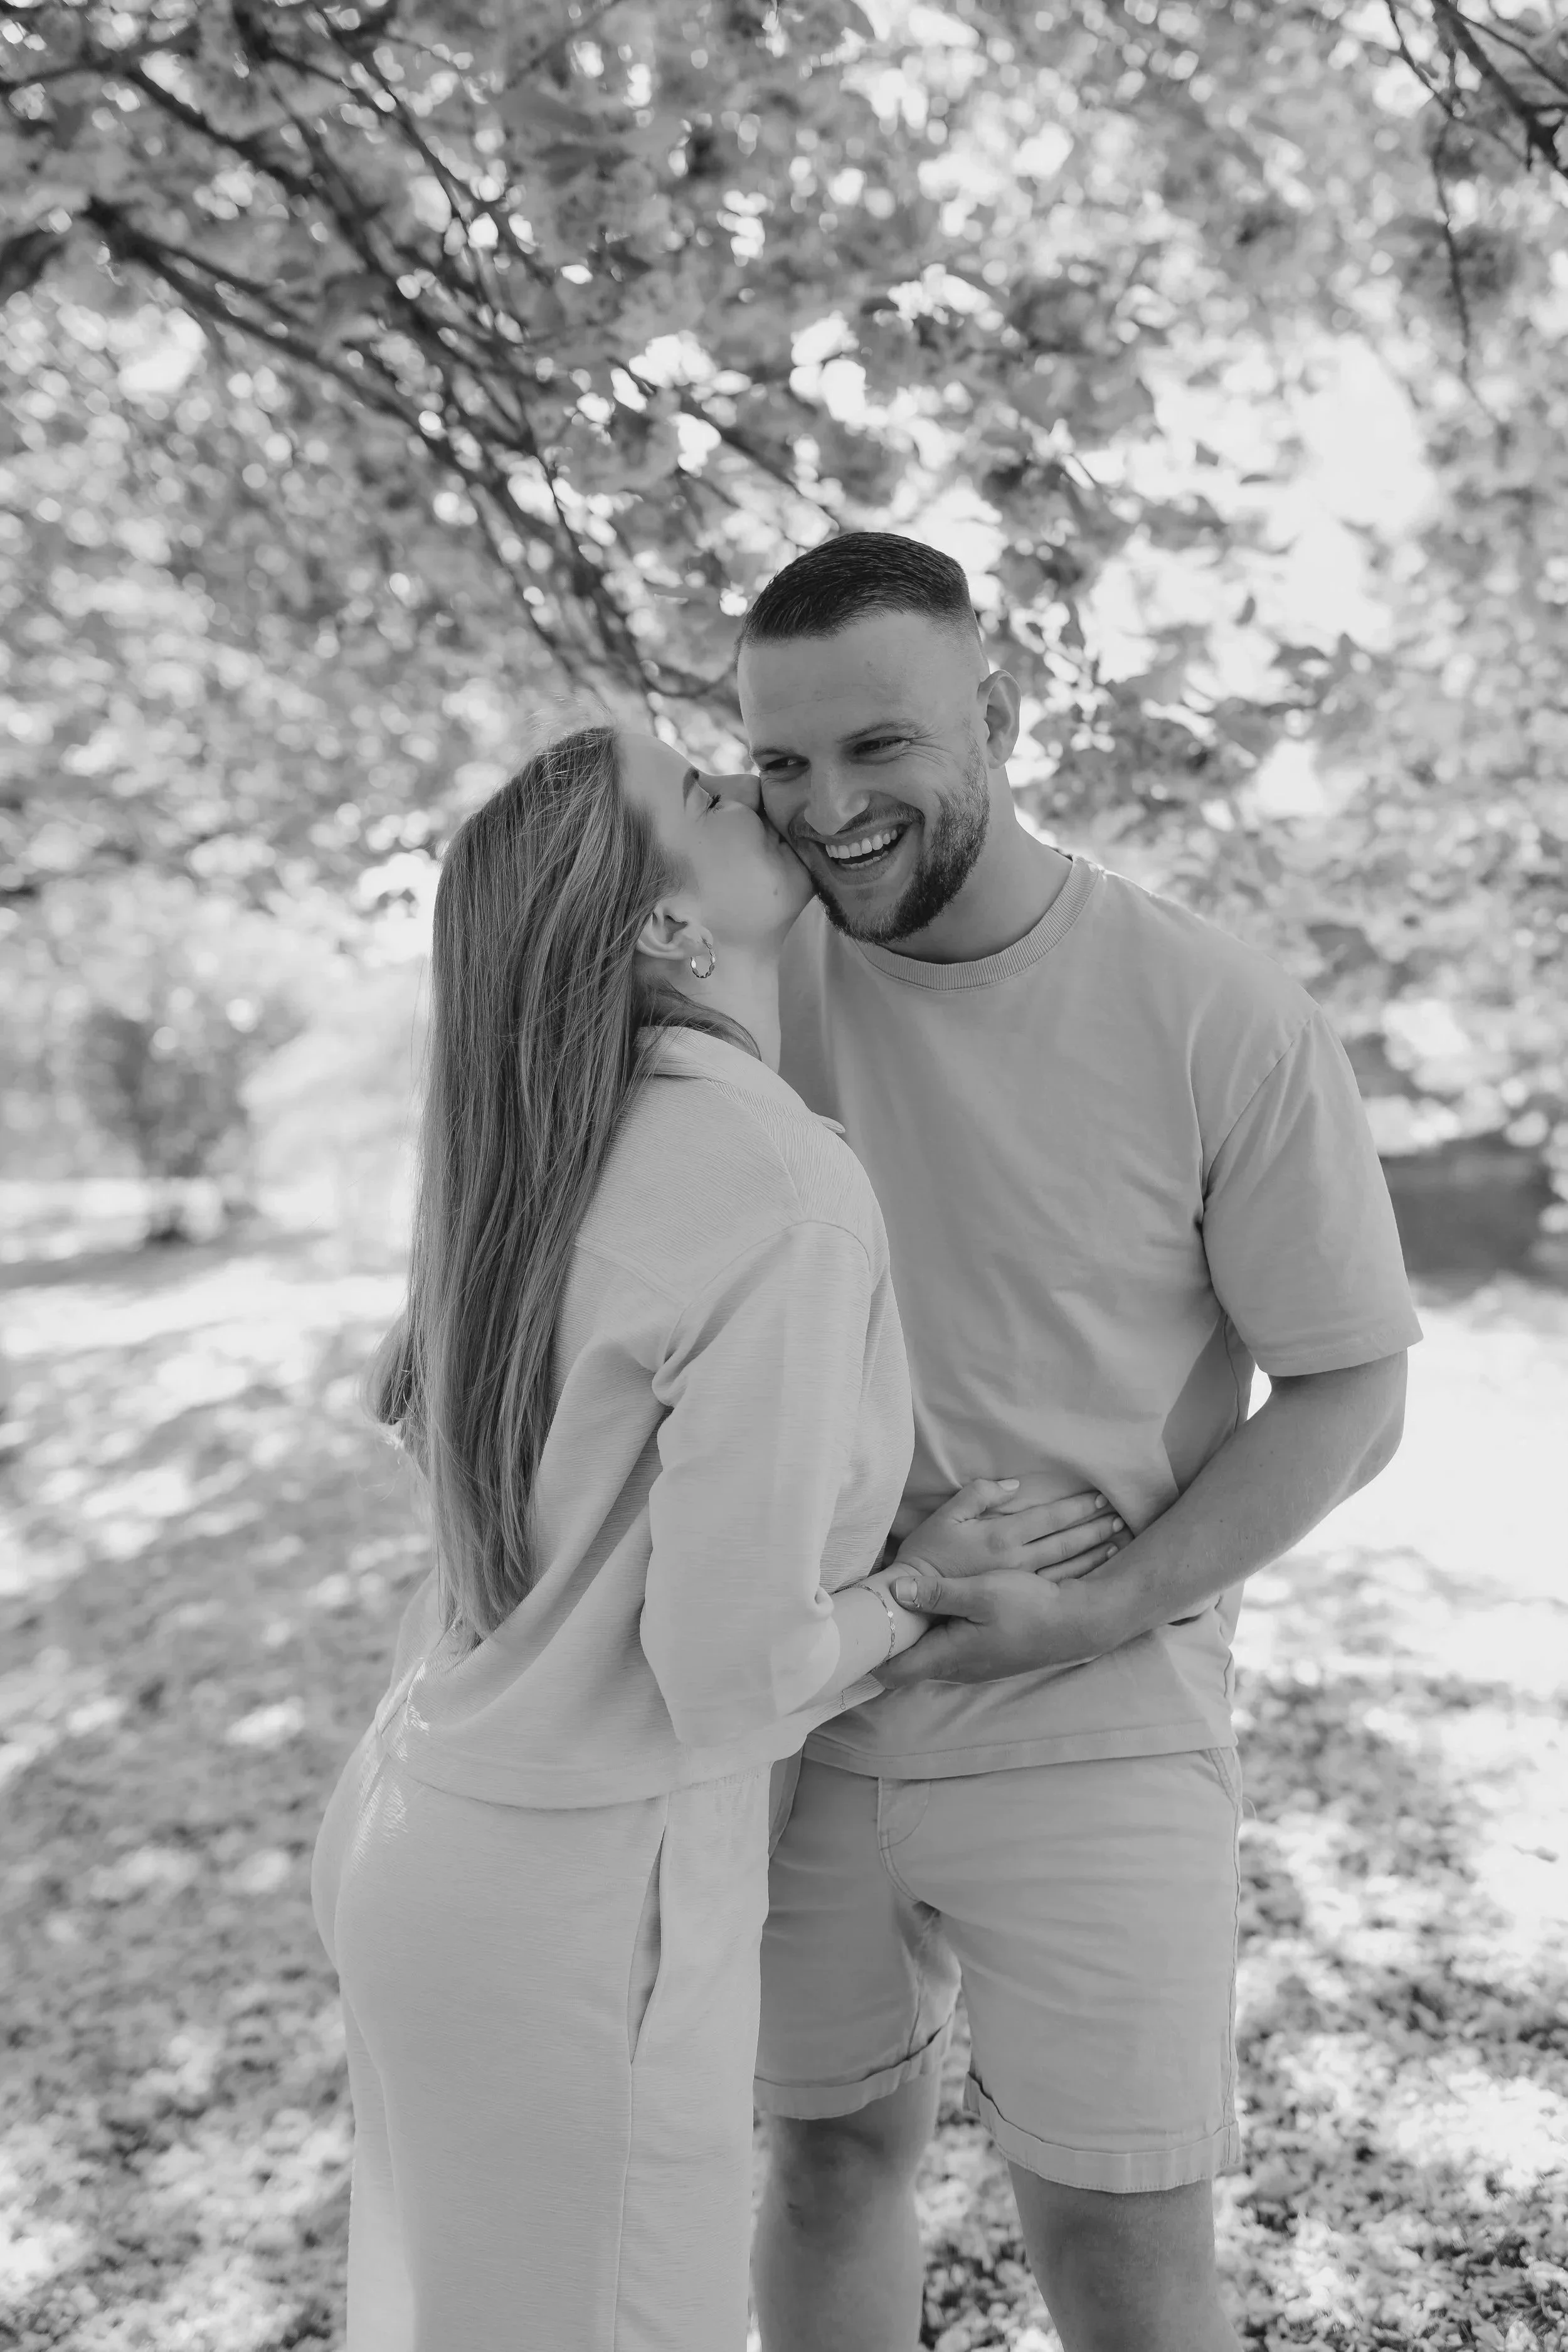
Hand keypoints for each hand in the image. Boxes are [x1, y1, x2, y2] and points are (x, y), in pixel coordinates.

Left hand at [876, 1561, 1124, 1686]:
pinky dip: (933, 1632)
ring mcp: (972, 1664)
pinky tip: (931, 1609)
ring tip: (889, 1611)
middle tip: (863, 1618)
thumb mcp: (981, 1592)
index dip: (868, 1661)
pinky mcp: (985, 1655)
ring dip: (911, 1636)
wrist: (1077, 1622)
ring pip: (928, 1654)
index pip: (895, 1671)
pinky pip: (947, 1647)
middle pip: (908, 1663)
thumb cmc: (1030, 1608)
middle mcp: (956, 1667)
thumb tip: (896, 1592)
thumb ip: (937, 1593)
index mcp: (949, 1656)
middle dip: (886, 1643)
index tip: (848, 1644)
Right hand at [893, 1475, 1126, 1584]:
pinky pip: (1056, 1588)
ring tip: (1117, 1540)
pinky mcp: (1015, 1602)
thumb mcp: (946, 1516)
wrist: (913, 1603)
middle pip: (1066, 1542)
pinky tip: (1094, 1570)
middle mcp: (1018, 1562)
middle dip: (1095, 1527)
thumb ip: (978, 1495)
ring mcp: (1019, 1585)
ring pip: (1067, 1566)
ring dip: (1093, 1551)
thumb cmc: (926, 1556)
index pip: (1050, 1519)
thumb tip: (1011, 1485)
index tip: (1101, 1497)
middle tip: (1121, 1517)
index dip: (1077, 1507)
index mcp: (1002, 1537)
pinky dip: (1080, 1576)